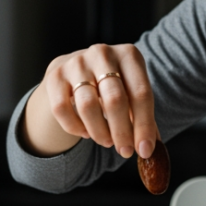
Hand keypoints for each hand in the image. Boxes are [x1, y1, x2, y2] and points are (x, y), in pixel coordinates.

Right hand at [22, 43, 158, 158]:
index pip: (141, 94)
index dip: (144, 125)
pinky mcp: (55, 75)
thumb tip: (150, 150)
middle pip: (115, 99)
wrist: (77, 70)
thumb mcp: (132, 93)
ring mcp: (76, 62)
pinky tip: (86, 133)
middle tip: (125, 151)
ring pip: (87, 106)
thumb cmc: (113, 85)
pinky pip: (62, 109)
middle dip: (122, 132)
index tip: (145, 150)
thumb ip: (143, 119)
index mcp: (129, 55)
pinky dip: (75, 127)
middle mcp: (103, 53)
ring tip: (107, 141)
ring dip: (99, 132)